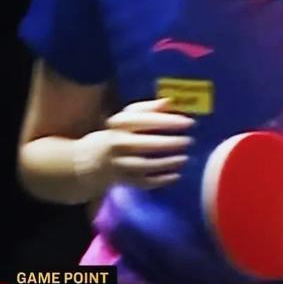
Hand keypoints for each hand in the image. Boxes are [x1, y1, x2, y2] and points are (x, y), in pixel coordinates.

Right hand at [73, 98, 193, 193]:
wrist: (92, 159)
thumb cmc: (120, 133)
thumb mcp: (129, 116)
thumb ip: (149, 108)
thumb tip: (170, 101)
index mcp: (119, 124)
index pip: (142, 120)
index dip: (167, 121)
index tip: (189, 122)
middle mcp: (116, 143)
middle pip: (144, 144)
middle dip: (169, 143)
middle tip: (189, 141)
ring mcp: (118, 163)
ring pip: (144, 165)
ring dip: (167, 163)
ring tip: (185, 158)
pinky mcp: (122, 180)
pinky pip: (143, 182)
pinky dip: (161, 181)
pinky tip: (176, 175)